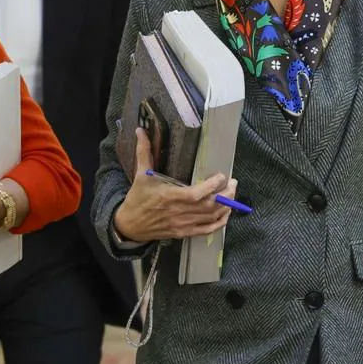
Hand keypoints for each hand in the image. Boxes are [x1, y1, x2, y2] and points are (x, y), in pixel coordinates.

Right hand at [112, 127, 235, 241]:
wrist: (129, 226)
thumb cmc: (137, 199)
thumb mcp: (140, 175)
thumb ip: (144, 152)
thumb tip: (141, 131)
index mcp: (169, 196)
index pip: (196, 194)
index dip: (212, 186)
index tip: (221, 176)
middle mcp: (179, 212)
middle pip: (210, 206)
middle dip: (226, 194)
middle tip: (233, 182)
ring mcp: (183, 224)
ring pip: (211, 217)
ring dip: (226, 207)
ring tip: (232, 194)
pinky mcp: (184, 233)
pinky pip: (207, 230)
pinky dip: (219, 223)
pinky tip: (226, 214)